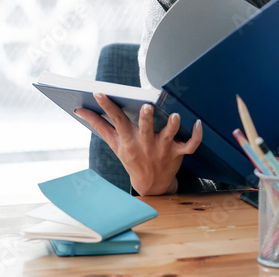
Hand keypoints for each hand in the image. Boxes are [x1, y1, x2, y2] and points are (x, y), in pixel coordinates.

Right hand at [75, 93, 202, 195]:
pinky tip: (198, 123)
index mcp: (129, 140)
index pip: (117, 121)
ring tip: (174, 116)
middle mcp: (145, 143)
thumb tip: (80, 110)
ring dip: (172, 126)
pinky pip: (190, 145)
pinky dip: (196, 135)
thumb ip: (99, 125)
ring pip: (169, 136)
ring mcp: (163, 149)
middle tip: (146, 106)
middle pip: (146, 129)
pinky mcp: (178, 153)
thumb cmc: (132, 159)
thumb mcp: (114, 144)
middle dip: (146, 119)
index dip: (108, 107)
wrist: (152, 185)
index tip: (100, 93)